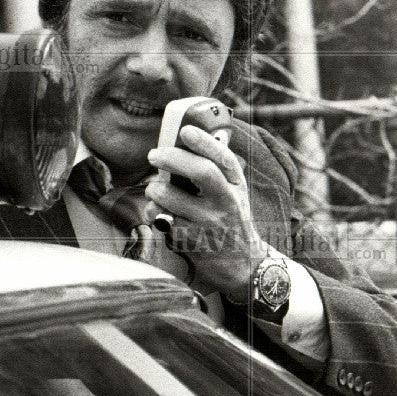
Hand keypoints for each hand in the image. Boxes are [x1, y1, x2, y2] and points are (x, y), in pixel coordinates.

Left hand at [144, 125, 266, 300]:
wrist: (243, 264)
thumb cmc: (229, 218)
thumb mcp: (233, 191)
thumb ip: (215, 168)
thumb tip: (190, 134)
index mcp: (235, 184)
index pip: (224, 158)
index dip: (204, 142)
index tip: (185, 131)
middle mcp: (227, 201)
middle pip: (201, 172)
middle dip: (172, 158)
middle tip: (153, 155)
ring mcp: (210, 223)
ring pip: (172, 196)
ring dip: (154, 189)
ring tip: (155, 190)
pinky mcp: (193, 241)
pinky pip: (162, 220)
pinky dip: (154, 213)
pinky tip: (159, 214)